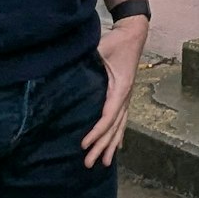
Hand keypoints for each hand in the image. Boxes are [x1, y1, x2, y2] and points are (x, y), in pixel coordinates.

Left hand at [82, 17, 147, 166]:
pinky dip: (118, 135)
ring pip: (120, 127)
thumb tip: (65, 67)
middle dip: (102, 146)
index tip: (84, 144)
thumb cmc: (116, 41)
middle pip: (114, 127)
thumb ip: (87, 59)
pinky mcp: (124, 96)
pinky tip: (116, 147)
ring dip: (111, 145)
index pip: (108, 116)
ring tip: (103, 163)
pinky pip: (122, 120)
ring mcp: (126, 97)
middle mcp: (125, 96)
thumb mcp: (100, 48)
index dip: (97, 132)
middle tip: (89, 164)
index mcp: (120, 88)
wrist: (133, 34)